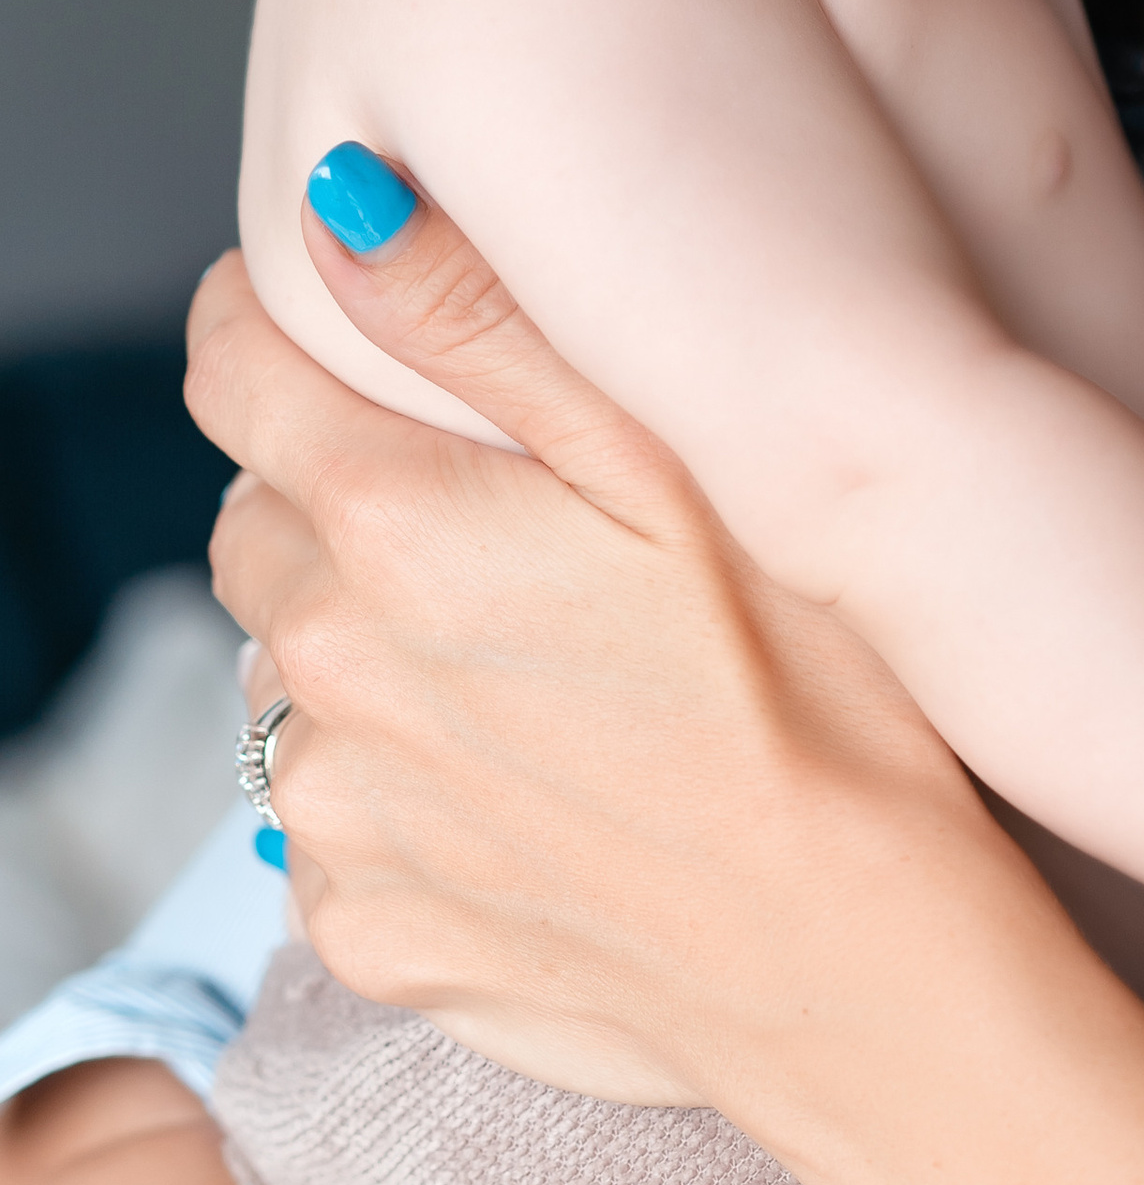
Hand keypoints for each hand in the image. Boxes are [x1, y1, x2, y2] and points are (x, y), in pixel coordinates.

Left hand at [192, 211, 987, 1109]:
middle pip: (259, 524)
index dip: (274, 325)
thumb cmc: (824, 703)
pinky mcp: (369, 935)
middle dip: (344, 502)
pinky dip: (401, 800)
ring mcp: (338, 818)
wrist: (866, 977)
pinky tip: (539, 801)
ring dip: (372, 657)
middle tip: (509, 535)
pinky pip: (333, 829)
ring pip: (289, 681)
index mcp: (397, 525)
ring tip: (543, 682)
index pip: (235, 373)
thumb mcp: (686, 468)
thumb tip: (341, 208)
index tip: (338, 326)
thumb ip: (488, 325)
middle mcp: (328, 668)